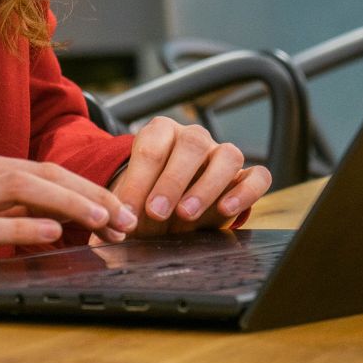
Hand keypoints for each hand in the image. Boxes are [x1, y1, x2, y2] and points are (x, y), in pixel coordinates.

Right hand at [0, 151, 139, 288]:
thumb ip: (19, 213)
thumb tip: (75, 220)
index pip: (44, 170)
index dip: (88, 189)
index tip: (121, 214)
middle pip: (38, 172)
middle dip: (87, 194)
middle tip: (122, 218)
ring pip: (16, 188)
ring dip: (65, 204)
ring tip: (99, 220)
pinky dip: (22, 226)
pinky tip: (51, 233)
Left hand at [108, 117, 271, 237]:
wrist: (169, 212)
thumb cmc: (146, 203)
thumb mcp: (130, 204)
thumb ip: (119, 210)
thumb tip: (105, 229)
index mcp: (161, 133)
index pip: (151, 146)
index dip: (138, 179)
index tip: (128, 212)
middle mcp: (194, 138)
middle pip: (191, 144)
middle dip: (172, 180)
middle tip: (156, 212)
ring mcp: (222, 155)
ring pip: (228, 155)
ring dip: (208, 185)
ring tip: (187, 215)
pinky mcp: (246, 176)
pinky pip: (258, 176)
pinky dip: (246, 191)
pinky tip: (228, 210)